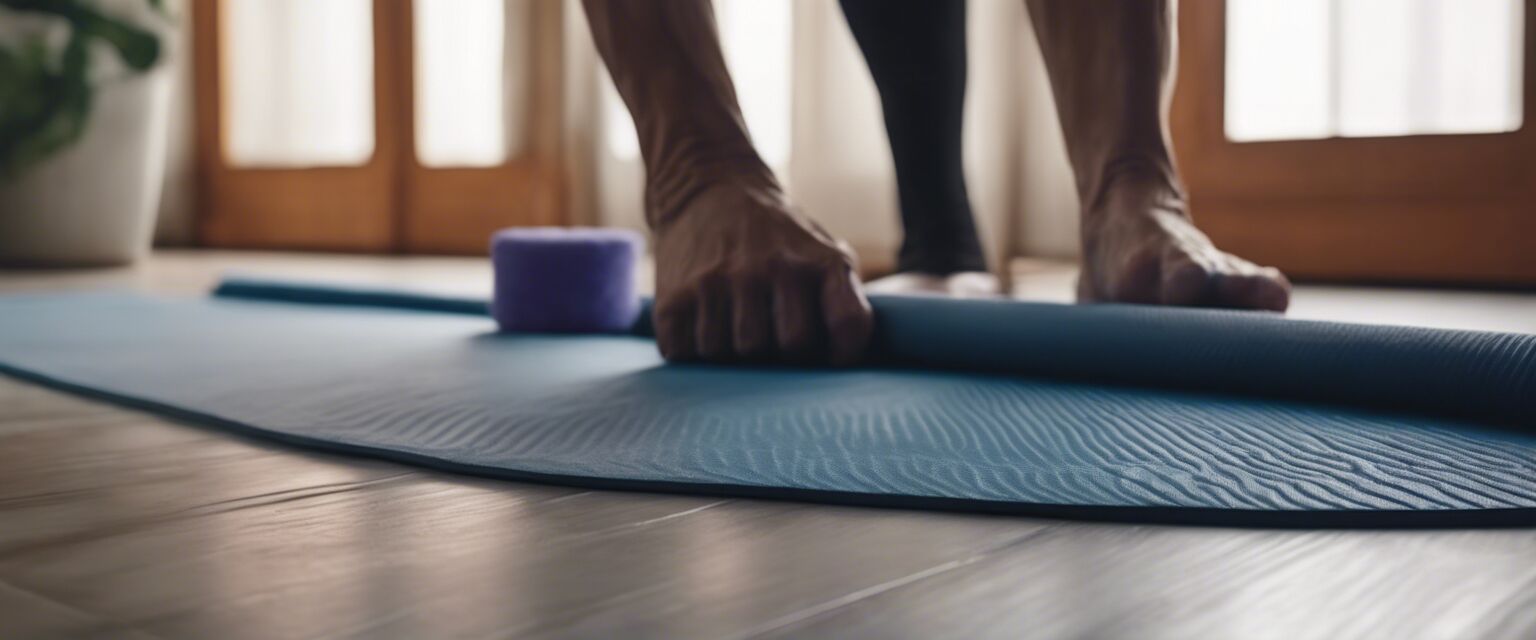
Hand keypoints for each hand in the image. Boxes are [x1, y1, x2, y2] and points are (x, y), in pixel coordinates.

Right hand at [651, 183, 873, 364]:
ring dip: (732, 355)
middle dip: (782, 355)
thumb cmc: (776, 238)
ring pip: (731, 356)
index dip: (843, 352)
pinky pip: (685, 354)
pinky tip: (702, 326)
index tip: (828, 355)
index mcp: (817, 260)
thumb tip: (841, 362)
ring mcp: (717, 283)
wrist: (708, 187)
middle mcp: (769, 268)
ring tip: (733, 327)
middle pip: (787, 350)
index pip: (847, 325)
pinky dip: (692, 351)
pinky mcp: (673, 298)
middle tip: (771, 338)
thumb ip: (845, 298)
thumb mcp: (824, 250)